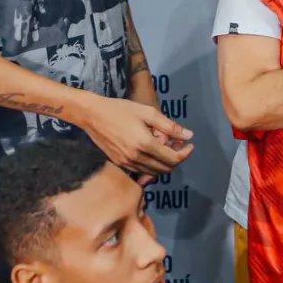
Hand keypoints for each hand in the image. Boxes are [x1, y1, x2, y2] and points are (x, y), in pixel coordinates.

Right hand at [78, 95, 194, 176]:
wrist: (92, 115)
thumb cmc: (121, 110)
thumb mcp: (148, 113)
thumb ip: (170, 126)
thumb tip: (188, 135)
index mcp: (145, 144)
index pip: (173, 159)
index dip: (185, 153)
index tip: (190, 145)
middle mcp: (136, 157)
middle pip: (165, 168)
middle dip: (176, 158)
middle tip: (178, 144)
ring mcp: (126, 162)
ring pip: (154, 172)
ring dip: (164, 163)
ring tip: (165, 146)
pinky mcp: (119, 163)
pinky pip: (141, 171)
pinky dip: (151, 165)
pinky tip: (151, 151)